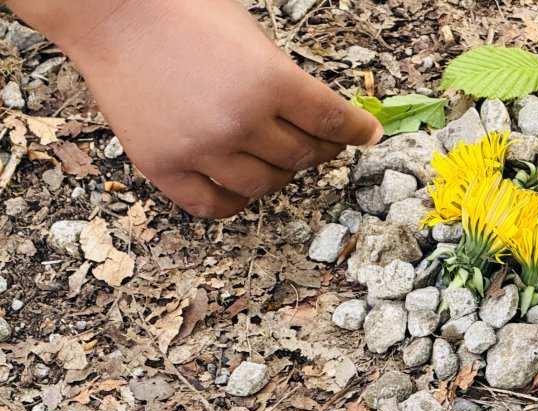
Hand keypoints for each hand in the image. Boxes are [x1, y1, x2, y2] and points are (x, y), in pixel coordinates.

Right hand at [9, 0, 381, 217]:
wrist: (113, 13)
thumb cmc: (186, 15)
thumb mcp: (255, 40)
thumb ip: (287, 84)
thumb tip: (323, 120)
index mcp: (271, 82)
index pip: (332, 122)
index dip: (356, 132)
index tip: (366, 136)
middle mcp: (240, 122)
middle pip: (301, 157)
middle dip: (319, 151)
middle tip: (320, 145)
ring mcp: (201, 149)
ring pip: (264, 185)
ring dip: (280, 174)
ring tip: (277, 159)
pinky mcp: (164, 166)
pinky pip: (213, 205)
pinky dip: (235, 200)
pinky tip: (241, 186)